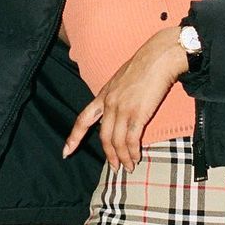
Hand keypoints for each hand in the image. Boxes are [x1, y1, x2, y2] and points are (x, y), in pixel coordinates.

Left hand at [62, 27, 189, 169]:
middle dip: (108, 155)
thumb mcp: (120, 80)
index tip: (66, 152)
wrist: (158, 57)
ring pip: (117, 141)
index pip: (83, 120)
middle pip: (103, 136)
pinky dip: (133, 152)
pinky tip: (136, 157)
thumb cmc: (144, 65)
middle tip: (114, 167)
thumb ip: (116, 96)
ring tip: (128, 167)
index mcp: (103, 95)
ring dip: (122, 157)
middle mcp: (109, 104)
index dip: (73, 137)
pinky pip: (131, 139)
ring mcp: (123, 109)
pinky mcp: (138, 113)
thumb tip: (116, 111)